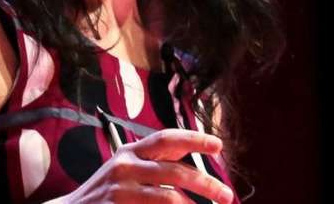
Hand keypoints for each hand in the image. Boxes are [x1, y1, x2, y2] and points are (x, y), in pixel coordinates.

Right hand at [46, 129, 234, 203]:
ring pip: (168, 196)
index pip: (167, 138)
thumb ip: (155, 163)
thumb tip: (193, 165)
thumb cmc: (107, 191)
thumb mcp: (127, 169)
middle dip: (205, 183)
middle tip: (226, 194)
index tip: (218, 144)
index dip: (194, 139)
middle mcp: (125, 165)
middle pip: (175, 170)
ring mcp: (120, 189)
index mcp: (131, 151)